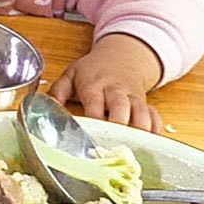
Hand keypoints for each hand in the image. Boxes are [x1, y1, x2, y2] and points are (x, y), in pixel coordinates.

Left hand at [48, 34, 163, 132]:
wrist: (120, 57)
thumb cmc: (92, 70)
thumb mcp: (70, 75)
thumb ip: (57, 91)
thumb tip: (48, 106)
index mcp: (94, 85)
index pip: (94, 101)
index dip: (94, 116)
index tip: (89, 133)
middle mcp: (115, 91)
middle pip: (121, 106)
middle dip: (119, 124)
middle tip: (115, 142)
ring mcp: (133, 97)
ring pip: (142, 112)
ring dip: (140, 129)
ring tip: (135, 146)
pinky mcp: (146, 103)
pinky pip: (155, 116)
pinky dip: (156, 129)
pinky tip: (152, 143)